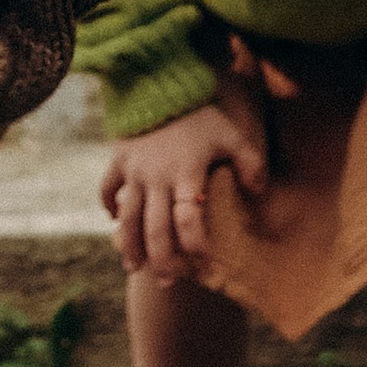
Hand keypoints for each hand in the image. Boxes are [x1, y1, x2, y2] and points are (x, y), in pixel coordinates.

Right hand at [99, 78, 269, 279]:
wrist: (161, 83)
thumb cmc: (201, 114)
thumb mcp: (232, 135)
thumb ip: (251, 163)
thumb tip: (259, 192)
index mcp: (187, 174)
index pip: (189, 219)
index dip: (195, 244)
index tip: (202, 263)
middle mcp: (157, 178)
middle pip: (156, 228)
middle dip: (162, 259)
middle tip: (168, 282)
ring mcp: (134, 171)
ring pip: (129, 218)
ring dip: (131, 245)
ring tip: (134, 268)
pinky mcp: (119, 160)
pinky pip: (107, 188)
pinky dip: (109, 207)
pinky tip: (114, 222)